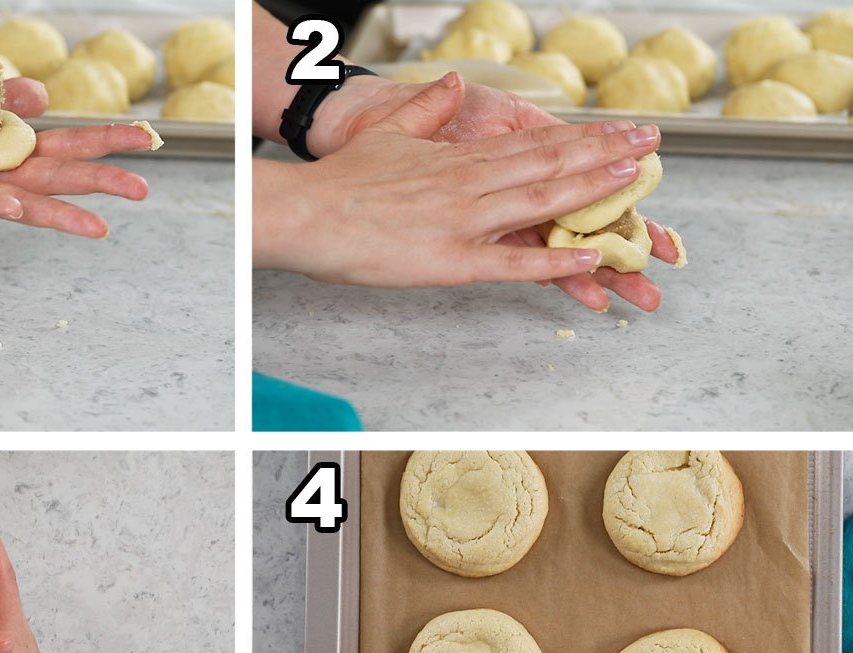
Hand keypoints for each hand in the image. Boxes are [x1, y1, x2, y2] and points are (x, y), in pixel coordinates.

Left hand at [0, 77, 155, 236]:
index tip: (145, 138)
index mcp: (12, 145)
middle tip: (140, 189)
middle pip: (60, 176)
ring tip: (97, 227)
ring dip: (61, 213)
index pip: (69, 144)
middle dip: (101, 182)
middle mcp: (2, 170)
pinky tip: (13, 208)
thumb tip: (41, 95)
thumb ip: (3, 96)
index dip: (106, 140)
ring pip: (25, 201)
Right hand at [256, 73, 661, 288]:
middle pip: (549, 165)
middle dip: (605, 156)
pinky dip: (553, 262)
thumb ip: (429, 109)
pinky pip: (512, 263)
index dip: (582, 137)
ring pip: (541, 203)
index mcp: (458, 158)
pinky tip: (589, 261)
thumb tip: (455, 84)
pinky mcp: (450, 261)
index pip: (533, 142)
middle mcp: (470, 184)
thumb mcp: (390, 133)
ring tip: (636, 186)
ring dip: (594, 194)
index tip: (618, 132)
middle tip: (651, 148)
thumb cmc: (342, 181)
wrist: (307, 213)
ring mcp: (464, 222)